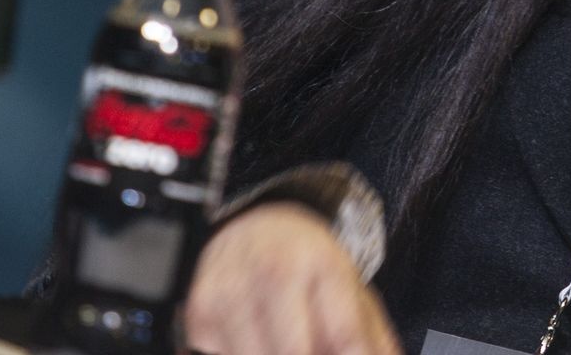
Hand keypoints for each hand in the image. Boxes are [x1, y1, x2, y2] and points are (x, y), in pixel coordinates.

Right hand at [183, 202, 401, 354]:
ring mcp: (232, 295)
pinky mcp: (199, 316)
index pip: (344, 333)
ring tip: (290, 343)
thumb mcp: (350, 289)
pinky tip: (258, 344)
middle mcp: (275, 275)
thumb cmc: (308, 266)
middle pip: (295, 353)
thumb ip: (371, 338)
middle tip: (316, 350)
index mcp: (324, 267)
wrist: (254, 228)